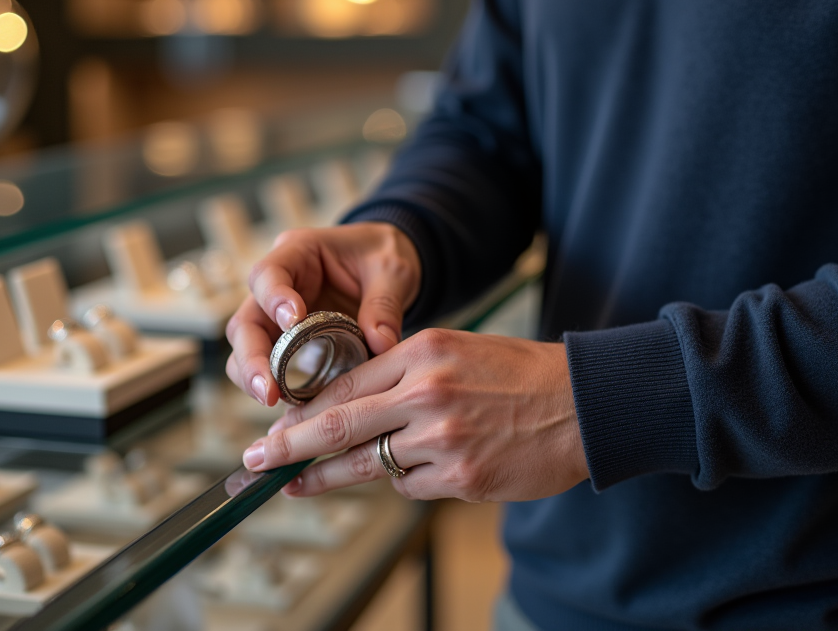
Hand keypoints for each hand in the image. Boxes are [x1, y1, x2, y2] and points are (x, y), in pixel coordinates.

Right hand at [225, 222, 421, 406]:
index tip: (292, 321)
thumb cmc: (384, 258)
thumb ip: (385, 303)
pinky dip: (277, 389)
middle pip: (246, 321)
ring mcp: (276, 316)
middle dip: (252, 357)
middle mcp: (278, 285)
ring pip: (248, 349)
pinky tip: (291, 413)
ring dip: (255, 378)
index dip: (274, 298)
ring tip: (273, 403)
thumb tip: (381, 345)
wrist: (386, 267)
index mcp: (299, 253)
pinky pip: (271, 368)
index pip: (269, 273)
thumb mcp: (393, 270)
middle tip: (268, 389)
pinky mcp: (287, 344)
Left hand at [241, 330, 589, 502]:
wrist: (582, 403)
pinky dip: (405, 481)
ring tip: (297, 486)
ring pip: (369, 464)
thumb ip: (403, 373)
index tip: (275, 424)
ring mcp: (444, 437)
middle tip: (255, 461)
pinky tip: (424, 470)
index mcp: (423, 351)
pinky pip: (410, 485)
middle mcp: (428, 392)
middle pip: (340, 424)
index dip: (303, 409)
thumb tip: (347, 406)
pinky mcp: (461, 476)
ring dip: (331, 477)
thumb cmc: (518, 374)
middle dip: (289, 447)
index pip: (346, 382)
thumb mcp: (457, 350)